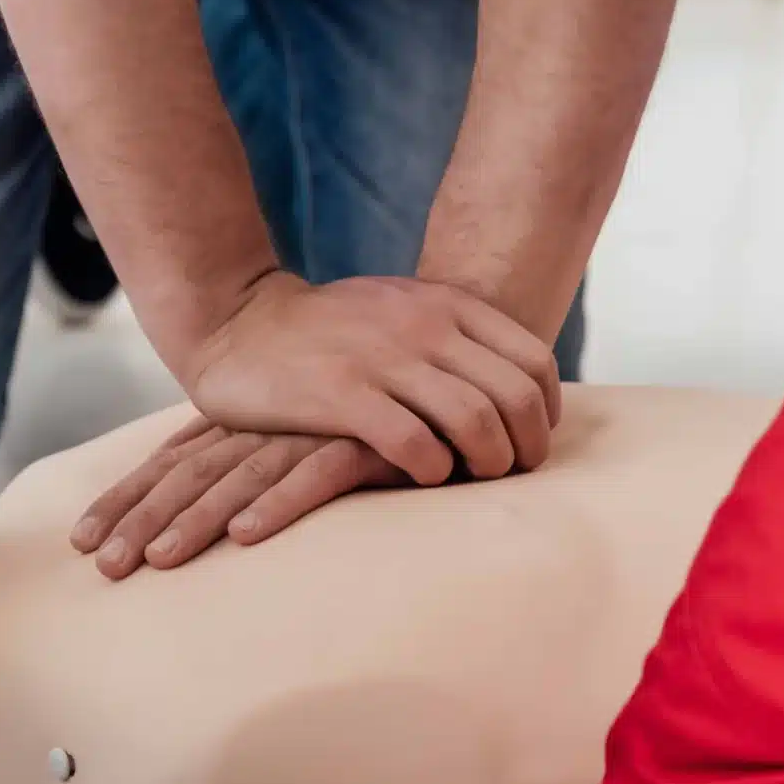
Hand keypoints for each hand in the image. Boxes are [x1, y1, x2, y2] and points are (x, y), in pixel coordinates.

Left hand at [71, 416, 402, 578]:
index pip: (171, 464)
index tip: (81, 541)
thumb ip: (260, 458)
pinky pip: (313, 476)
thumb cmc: (372, 407)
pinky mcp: (360, 440)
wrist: (448, 355)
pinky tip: (246, 535)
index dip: (126, 499)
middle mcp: (268, 424)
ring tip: (158, 562)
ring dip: (196, 520)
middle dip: (141, 520)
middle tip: (102, 566)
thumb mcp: (301, 435)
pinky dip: (277, 504)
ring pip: (239, 479)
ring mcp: (310, 429)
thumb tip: (215, 502)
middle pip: (190, 476)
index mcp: (247, 423)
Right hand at [178, 274, 559, 488]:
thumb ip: (451, 333)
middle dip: (525, 448)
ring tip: (472, 479)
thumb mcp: (399, 308)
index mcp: (444, 304)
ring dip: (487, 463)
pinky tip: (424, 475)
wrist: (239, 323)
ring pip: (475, 421)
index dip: (545, 412)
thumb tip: (512, 385)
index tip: (528, 441)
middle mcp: (423, 326)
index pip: (533, 361)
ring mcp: (382, 358)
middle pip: (515, 397)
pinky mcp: (341, 394)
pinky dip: (434, 469)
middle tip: (510, 475)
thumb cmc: (329, 330)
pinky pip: (415, 443)